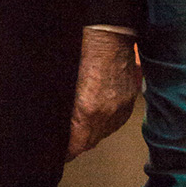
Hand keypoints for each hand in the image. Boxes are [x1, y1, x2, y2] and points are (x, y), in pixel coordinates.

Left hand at [65, 27, 140, 161]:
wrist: (109, 32)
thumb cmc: (82, 51)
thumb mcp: (62, 82)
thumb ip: (62, 107)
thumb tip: (56, 123)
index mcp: (88, 110)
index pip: (77, 145)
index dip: (67, 152)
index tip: (59, 154)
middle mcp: (107, 114)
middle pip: (90, 142)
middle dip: (77, 144)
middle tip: (65, 144)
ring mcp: (121, 107)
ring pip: (104, 132)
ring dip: (92, 134)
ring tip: (80, 131)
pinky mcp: (130, 99)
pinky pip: (117, 120)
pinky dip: (106, 122)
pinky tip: (97, 117)